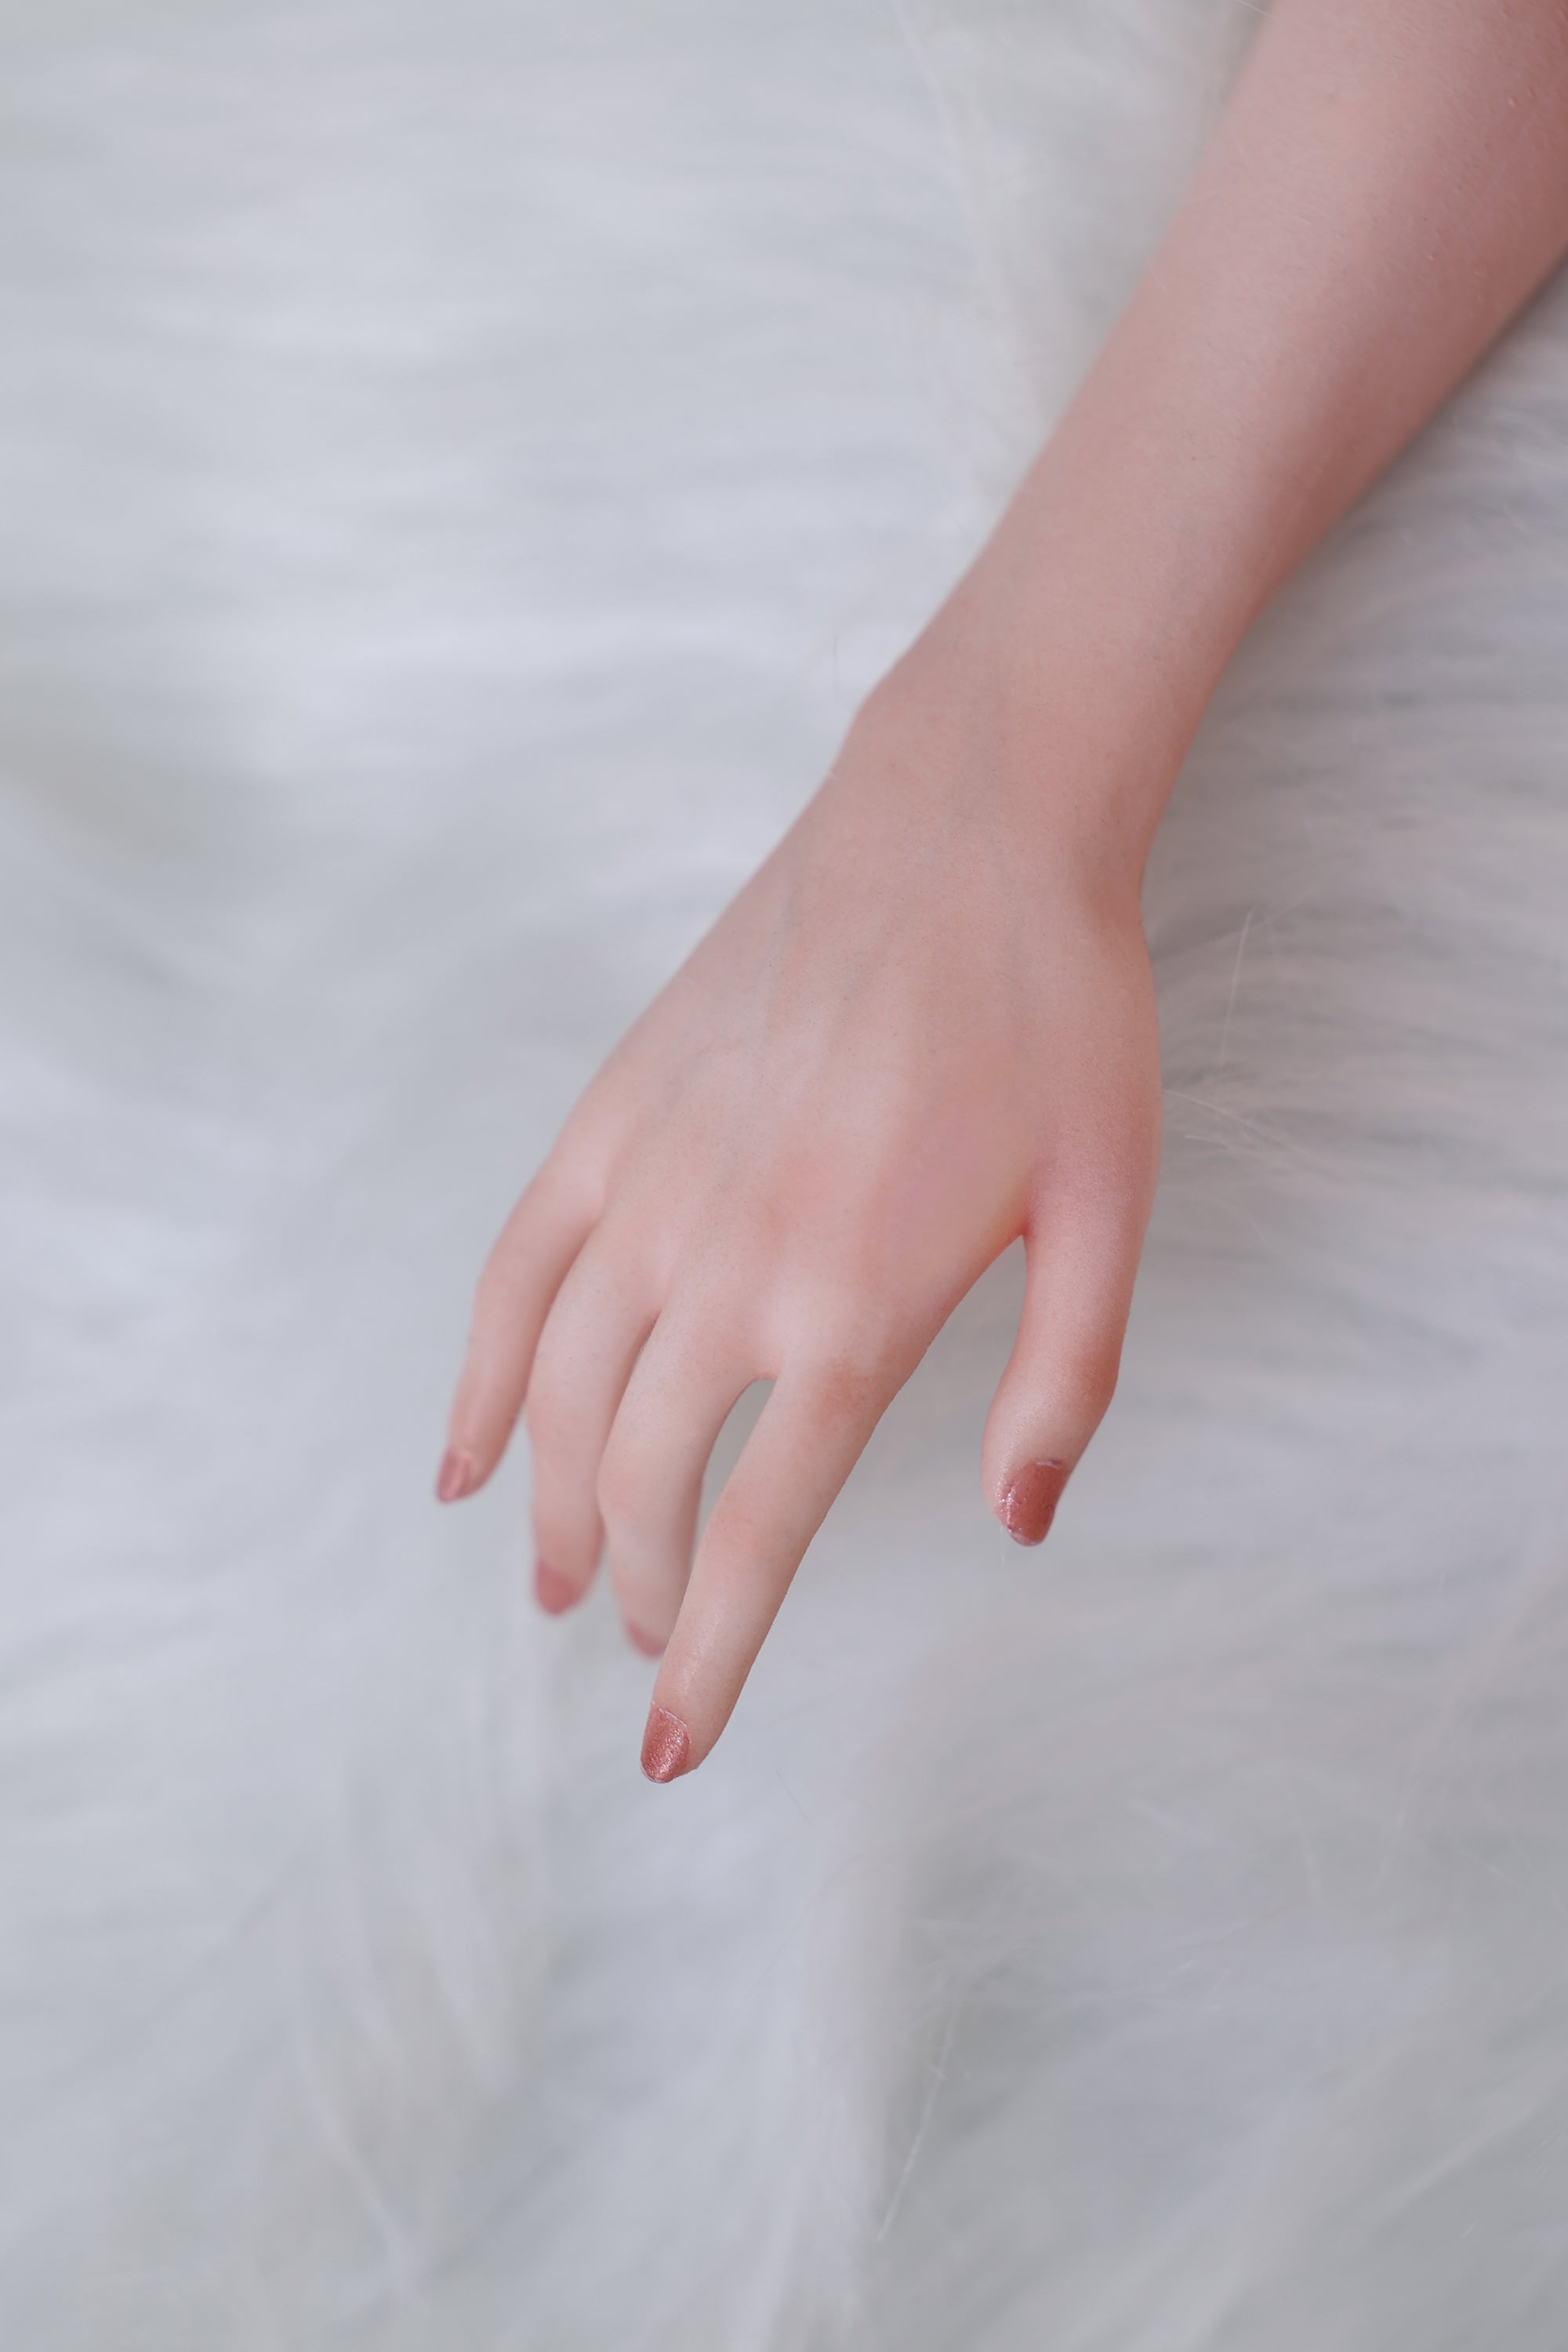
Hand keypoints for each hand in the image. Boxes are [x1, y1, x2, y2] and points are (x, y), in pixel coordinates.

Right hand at [438, 616, 1162, 1779]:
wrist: (964, 829)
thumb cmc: (1057, 1018)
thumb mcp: (1110, 1212)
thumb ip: (1065, 1384)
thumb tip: (1019, 1526)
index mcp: (855, 1308)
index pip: (753, 1535)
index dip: (707, 1662)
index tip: (672, 1747)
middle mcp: (729, 1265)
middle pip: (640, 1482)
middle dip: (636, 1592)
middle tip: (647, 1643)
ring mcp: (652, 1185)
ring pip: (557, 1395)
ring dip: (549, 1509)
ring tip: (555, 1579)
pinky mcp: (611, 1117)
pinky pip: (511, 1273)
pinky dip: (475, 1376)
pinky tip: (464, 1452)